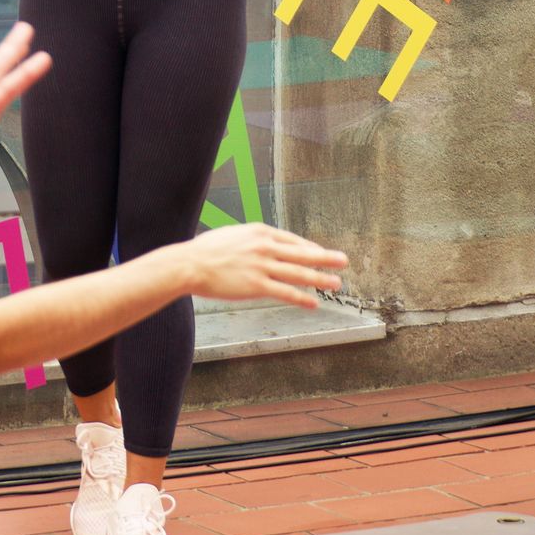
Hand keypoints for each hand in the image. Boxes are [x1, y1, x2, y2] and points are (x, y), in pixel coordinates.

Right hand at [190, 223, 347, 308]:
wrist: (190, 264)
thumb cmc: (206, 250)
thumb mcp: (233, 235)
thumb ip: (250, 239)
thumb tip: (260, 244)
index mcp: (259, 231)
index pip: (291, 240)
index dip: (309, 248)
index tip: (320, 253)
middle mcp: (265, 246)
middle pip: (302, 254)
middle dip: (325, 258)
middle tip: (343, 260)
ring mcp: (262, 266)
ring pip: (299, 273)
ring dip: (320, 279)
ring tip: (336, 283)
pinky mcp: (257, 285)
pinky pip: (285, 292)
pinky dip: (301, 298)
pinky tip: (313, 303)